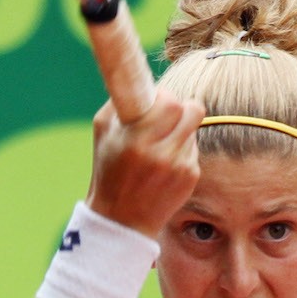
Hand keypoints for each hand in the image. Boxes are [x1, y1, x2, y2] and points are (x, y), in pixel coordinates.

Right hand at [86, 90, 206, 239]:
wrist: (122, 220)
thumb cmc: (108, 169)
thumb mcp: (103, 132)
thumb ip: (122, 101)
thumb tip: (140, 77)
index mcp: (138, 141)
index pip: (171, 102)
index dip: (166, 97)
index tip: (157, 101)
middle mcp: (162, 154)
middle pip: (192, 110)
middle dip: (180, 107)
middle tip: (166, 115)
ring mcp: (180, 167)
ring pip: (194, 128)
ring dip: (180, 128)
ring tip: (161, 142)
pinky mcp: (191, 177)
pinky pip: (193, 148)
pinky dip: (181, 149)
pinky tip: (165, 163)